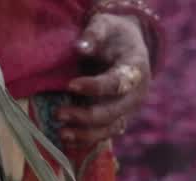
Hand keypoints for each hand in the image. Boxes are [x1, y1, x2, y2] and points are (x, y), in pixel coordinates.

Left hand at [58, 14, 151, 146]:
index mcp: (136, 69)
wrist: (128, 46)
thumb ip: (94, 34)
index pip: (117, 83)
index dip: (95, 87)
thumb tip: (79, 47)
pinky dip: (88, 138)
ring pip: (111, 128)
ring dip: (87, 133)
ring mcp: (129, 109)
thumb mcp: (105, 25)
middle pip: (115, 112)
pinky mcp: (120, 117)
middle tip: (58, 114)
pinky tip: (68, 139)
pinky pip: (106, 132)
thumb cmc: (113, 35)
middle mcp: (136, 94)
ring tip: (62, 133)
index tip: (70, 86)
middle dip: (87, 116)